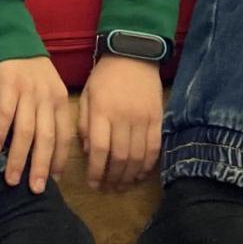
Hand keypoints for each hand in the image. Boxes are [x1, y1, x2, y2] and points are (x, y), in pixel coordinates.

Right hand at [0, 56, 72, 192]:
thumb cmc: (32, 73)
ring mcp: (27, 92)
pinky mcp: (8, 85)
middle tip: (34, 190)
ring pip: (25, 131)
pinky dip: (0, 133)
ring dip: (18, 158)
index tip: (52, 181)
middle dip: (39, 167)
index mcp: (60, 101)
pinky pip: (4, 114)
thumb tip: (52, 152)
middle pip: (45, 139)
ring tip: (11, 179)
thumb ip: (53, 116)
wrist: (13, 39)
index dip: (58, 160)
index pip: (62, 136)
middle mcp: (46, 98)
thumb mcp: (50, 91)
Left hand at [79, 54, 162, 190]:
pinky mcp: (158, 118)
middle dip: (113, 178)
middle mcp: (123, 117)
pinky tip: (140, 174)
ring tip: (122, 185)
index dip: (97, 171)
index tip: (93, 184)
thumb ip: (85, 124)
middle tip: (108, 188)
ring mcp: (143, 118)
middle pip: (120, 157)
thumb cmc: (105, 76)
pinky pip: (154, 147)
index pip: (100, 149)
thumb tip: (89, 153)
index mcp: (102, 111)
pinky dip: (148, 165)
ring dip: (130, 175)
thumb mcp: (87, 95)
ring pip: (138, 156)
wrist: (133, 55)